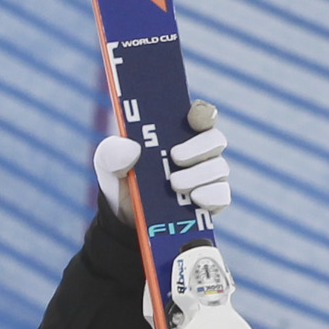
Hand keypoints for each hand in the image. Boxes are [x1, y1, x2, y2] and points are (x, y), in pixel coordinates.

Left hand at [93, 100, 232, 221]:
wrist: (122, 215)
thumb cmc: (121, 176)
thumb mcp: (108, 161)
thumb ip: (112, 151)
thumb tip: (132, 149)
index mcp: (177, 132)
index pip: (200, 115)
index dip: (202, 113)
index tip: (193, 118)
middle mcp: (199, 151)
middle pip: (215, 139)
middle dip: (199, 146)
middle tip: (175, 157)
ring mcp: (208, 176)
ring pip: (219, 168)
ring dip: (198, 175)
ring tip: (174, 184)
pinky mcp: (211, 201)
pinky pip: (221, 195)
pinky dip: (210, 196)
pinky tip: (194, 199)